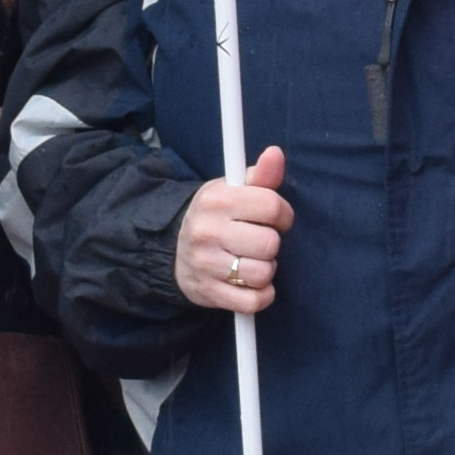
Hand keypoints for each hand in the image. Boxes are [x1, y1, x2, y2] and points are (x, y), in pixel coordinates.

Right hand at [179, 146, 291, 319]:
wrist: (171, 249)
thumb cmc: (215, 217)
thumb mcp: (233, 190)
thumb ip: (260, 175)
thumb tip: (275, 154)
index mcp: (217, 200)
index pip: (271, 206)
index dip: (282, 215)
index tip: (274, 219)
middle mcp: (208, 231)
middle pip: (269, 243)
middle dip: (271, 244)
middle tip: (258, 241)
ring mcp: (206, 264)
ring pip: (262, 274)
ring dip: (266, 270)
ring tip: (252, 261)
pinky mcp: (209, 292)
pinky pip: (253, 301)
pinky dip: (261, 295)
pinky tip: (252, 283)